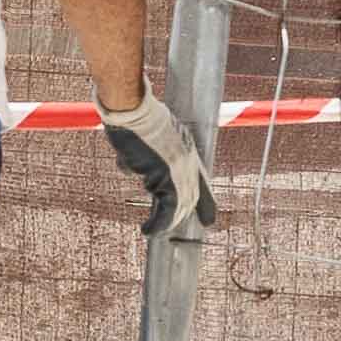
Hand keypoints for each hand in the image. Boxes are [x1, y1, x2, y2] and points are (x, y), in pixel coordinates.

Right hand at [98, 90, 216, 241]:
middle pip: (192, 195)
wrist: (130, 109)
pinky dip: (158, 224)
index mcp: (186, 146)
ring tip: (156, 231)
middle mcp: (187, 159)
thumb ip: (142, 153)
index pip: (201, 179)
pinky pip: (167, 210)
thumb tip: (130, 168)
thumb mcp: (142, 134)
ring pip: (180, 205)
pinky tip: (148, 231)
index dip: (206, 201)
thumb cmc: (130, 116)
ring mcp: (179, 169)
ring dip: (168, 221)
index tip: (210, 219)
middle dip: (184, 214)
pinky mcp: (167, 178)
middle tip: (173, 228)